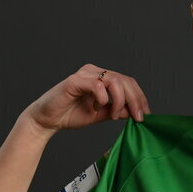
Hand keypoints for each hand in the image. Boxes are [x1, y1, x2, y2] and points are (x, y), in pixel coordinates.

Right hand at [23, 63, 151, 132]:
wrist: (47, 120)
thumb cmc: (71, 115)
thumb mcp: (101, 114)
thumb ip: (117, 110)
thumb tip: (135, 111)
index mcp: (102, 77)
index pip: (128, 82)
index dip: (140, 98)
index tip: (145, 115)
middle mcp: (95, 71)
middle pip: (125, 80)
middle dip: (135, 100)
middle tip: (138, 117)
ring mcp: (85, 74)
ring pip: (115, 81)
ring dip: (119, 101)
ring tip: (114, 115)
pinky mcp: (75, 80)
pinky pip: (98, 86)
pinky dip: (103, 99)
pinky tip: (96, 108)